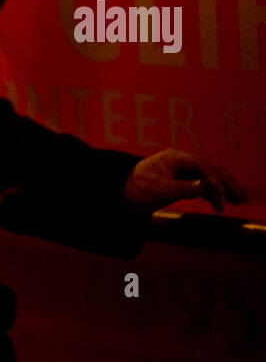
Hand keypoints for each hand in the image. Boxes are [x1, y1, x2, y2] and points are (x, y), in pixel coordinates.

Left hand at [124, 149, 245, 213]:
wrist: (123, 192)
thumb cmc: (138, 188)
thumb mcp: (160, 189)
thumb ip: (183, 188)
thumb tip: (205, 186)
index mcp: (174, 158)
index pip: (201, 163)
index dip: (214, 176)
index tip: (221, 192)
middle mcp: (180, 161)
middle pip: (209, 167)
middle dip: (224, 180)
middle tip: (237, 195)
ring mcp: (182, 170)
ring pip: (207, 175)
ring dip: (221, 187)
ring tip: (233, 201)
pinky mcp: (181, 180)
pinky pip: (201, 183)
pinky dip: (211, 192)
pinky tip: (217, 204)